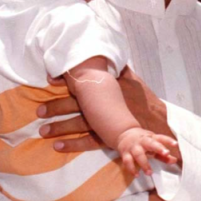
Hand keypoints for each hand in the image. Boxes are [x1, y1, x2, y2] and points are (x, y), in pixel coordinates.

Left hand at [39, 69, 174, 153]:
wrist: (161, 124)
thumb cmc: (146, 102)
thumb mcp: (135, 81)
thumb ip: (121, 69)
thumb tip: (111, 54)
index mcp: (109, 90)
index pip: (83, 83)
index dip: (65, 80)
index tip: (50, 79)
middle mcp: (106, 106)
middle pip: (76, 105)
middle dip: (56, 107)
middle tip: (39, 110)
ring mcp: (107, 123)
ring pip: (78, 124)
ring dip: (59, 128)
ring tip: (43, 130)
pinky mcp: (109, 138)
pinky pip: (88, 142)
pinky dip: (72, 144)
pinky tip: (57, 146)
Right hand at [117, 128, 178, 174]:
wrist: (124, 134)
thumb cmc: (143, 141)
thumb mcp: (154, 145)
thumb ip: (163, 155)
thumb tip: (174, 161)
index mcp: (151, 138)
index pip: (161, 138)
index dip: (169, 141)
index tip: (176, 144)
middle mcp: (143, 141)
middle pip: (150, 143)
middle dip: (158, 148)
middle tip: (166, 153)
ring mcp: (133, 147)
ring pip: (138, 154)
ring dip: (144, 164)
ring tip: (150, 173)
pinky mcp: (125, 153)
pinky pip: (127, 161)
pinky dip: (131, 169)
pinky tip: (137, 175)